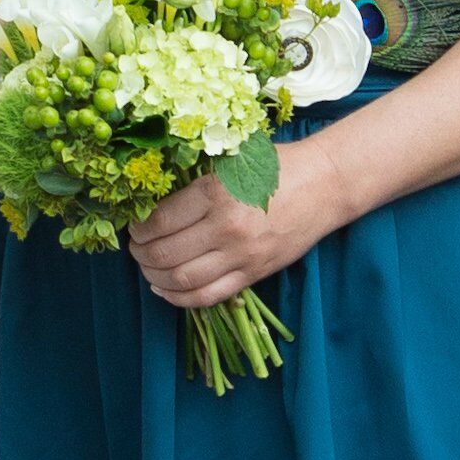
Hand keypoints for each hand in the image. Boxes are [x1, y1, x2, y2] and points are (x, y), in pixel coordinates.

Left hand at [128, 144, 343, 310]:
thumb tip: (152, 199)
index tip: (134, 227)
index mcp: (216, 194)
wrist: (325, 184)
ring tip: (148, 268)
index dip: (138, 229)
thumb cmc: (277, 166)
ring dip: (154, 278)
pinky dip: (179, 299)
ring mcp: (242, 256)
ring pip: (182, 280)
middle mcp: (226, 228)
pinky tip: (165, 290)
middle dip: (140, 255)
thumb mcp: (230, 160)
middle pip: (165, 254)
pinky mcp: (254, 274)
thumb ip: (195, 180)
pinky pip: (208, 297)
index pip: (160, 221)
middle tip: (136, 248)